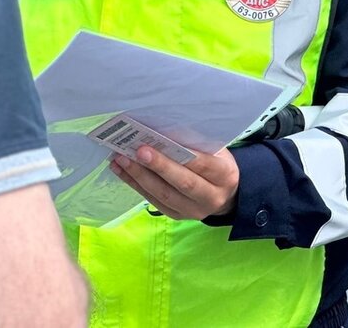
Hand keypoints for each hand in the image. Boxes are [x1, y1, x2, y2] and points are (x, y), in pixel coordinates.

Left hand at [109, 145, 238, 220]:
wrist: (226, 195)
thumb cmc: (218, 163)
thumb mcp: (217, 151)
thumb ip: (196, 144)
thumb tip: (164, 132)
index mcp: (224, 175)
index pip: (201, 165)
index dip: (179, 155)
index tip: (158, 143)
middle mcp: (210, 197)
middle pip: (181, 183)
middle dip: (156, 166)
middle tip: (134, 151)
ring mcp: (193, 210)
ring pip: (164, 195)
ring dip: (139, 176)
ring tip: (120, 159)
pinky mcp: (177, 216)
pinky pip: (154, 201)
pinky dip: (137, 185)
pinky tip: (123, 171)